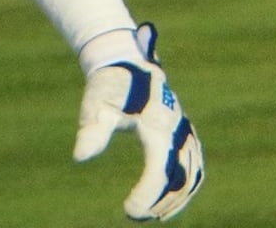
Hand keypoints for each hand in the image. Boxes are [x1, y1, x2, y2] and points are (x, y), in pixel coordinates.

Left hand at [74, 23, 203, 220]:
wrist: (127, 62)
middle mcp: (177, 129)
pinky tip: (170, 201)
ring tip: (154, 215)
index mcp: (157, 123)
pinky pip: (195, 165)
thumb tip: (80, 157)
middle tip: (138, 216)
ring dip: (178, 198)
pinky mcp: (186, 133)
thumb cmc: (108, 85)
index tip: (129, 210)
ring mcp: (185, 130)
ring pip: (193, 174)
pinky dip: (188, 186)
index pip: (159, 169)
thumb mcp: (97, 104)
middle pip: (181, 176)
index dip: (147, 193)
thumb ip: (92, 130)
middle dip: (163, 201)